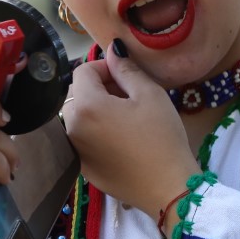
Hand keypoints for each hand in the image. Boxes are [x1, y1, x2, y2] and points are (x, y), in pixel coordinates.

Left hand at [61, 42, 198, 213]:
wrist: (168, 188)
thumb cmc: (162, 138)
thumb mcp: (150, 95)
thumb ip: (126, 69)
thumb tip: (112, 50)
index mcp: (86, 106)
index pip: (83, 71)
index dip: (105, 68)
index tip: (128, 77)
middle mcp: (71, 127)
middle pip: (78, 94)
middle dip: (100, 88)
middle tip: (131, 98)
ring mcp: (76, 151)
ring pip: (80, 117)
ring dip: (98, 110)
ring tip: (128, 120)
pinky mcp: (84, 169)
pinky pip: (84, 140)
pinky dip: (98, 133)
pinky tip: (124, 142)